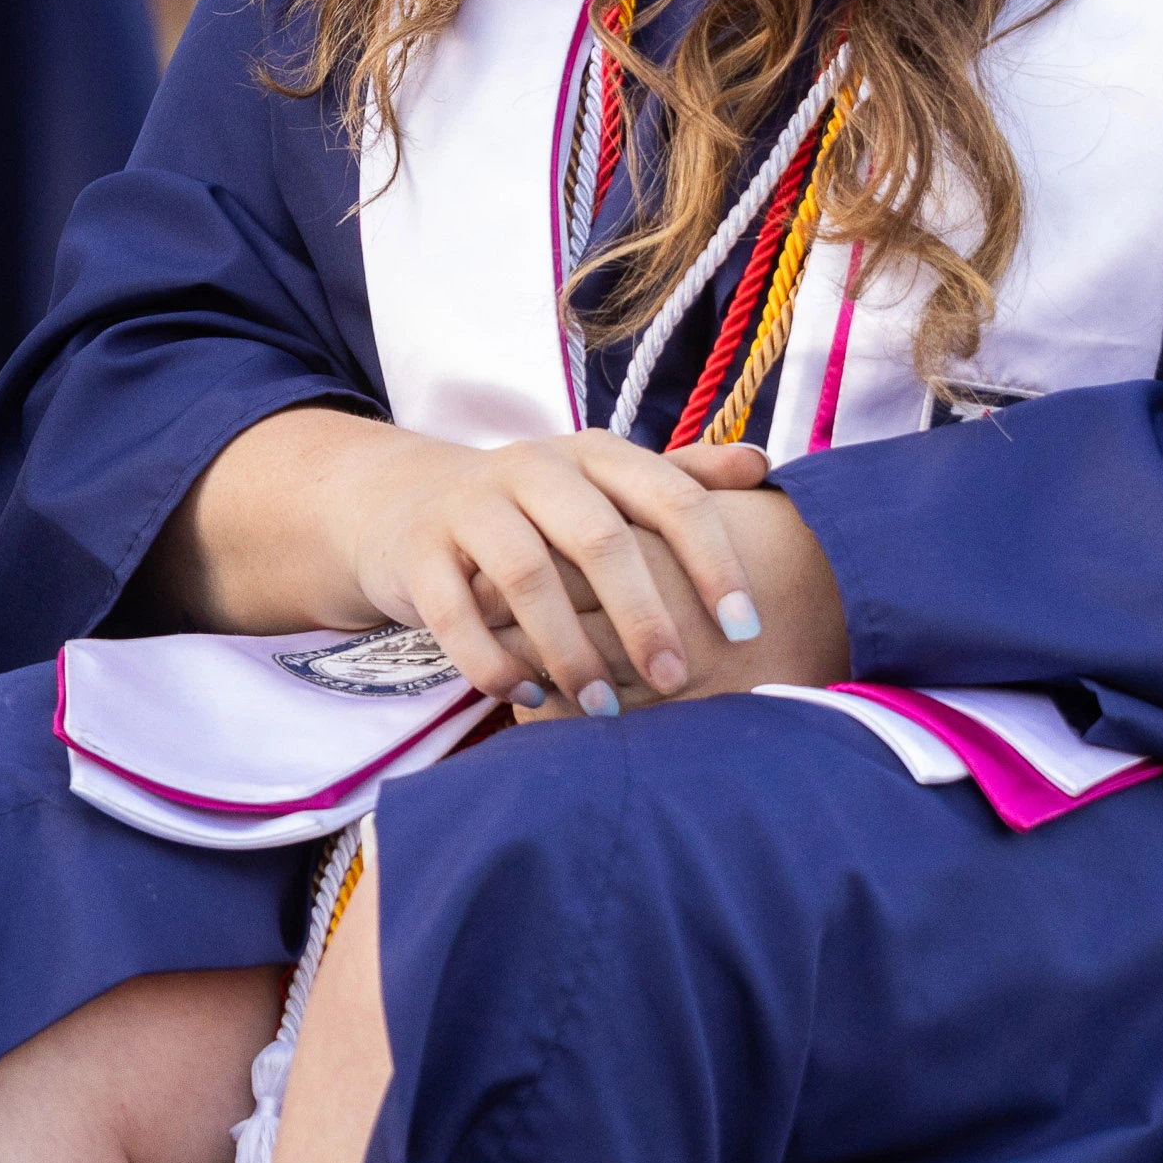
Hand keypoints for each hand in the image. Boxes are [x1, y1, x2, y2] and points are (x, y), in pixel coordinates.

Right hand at [327, 426, 772, 713]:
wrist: (401, 505)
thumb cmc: (530, 510)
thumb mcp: (601, 483)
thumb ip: (680, 477)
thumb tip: (762, 464)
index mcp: (591, 454)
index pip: (670, 495)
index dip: (715, 561)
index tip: (746, 629)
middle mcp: (531, 468)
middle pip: (600, 538)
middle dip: (644, 616)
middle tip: (673, 681)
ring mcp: (468, 506)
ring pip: (526, 576)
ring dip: (571, 650)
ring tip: (603, 708)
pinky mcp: (417, 552)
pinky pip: (456, 615)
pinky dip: (495, 663)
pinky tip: (529, 695)